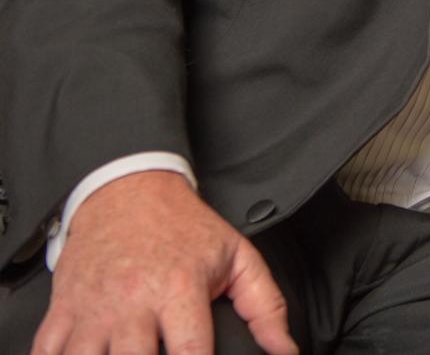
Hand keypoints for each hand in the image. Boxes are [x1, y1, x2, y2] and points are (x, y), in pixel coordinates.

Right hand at [31, 170, 297, 354]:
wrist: (129, 189)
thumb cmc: (183, 227)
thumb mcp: (236, 256)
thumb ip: (265, 306)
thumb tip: (284, 350)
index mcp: (179, 289)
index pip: (189, 354)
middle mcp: (134, 302)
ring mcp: (93, 309)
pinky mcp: (62, 310)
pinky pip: (47, 353)